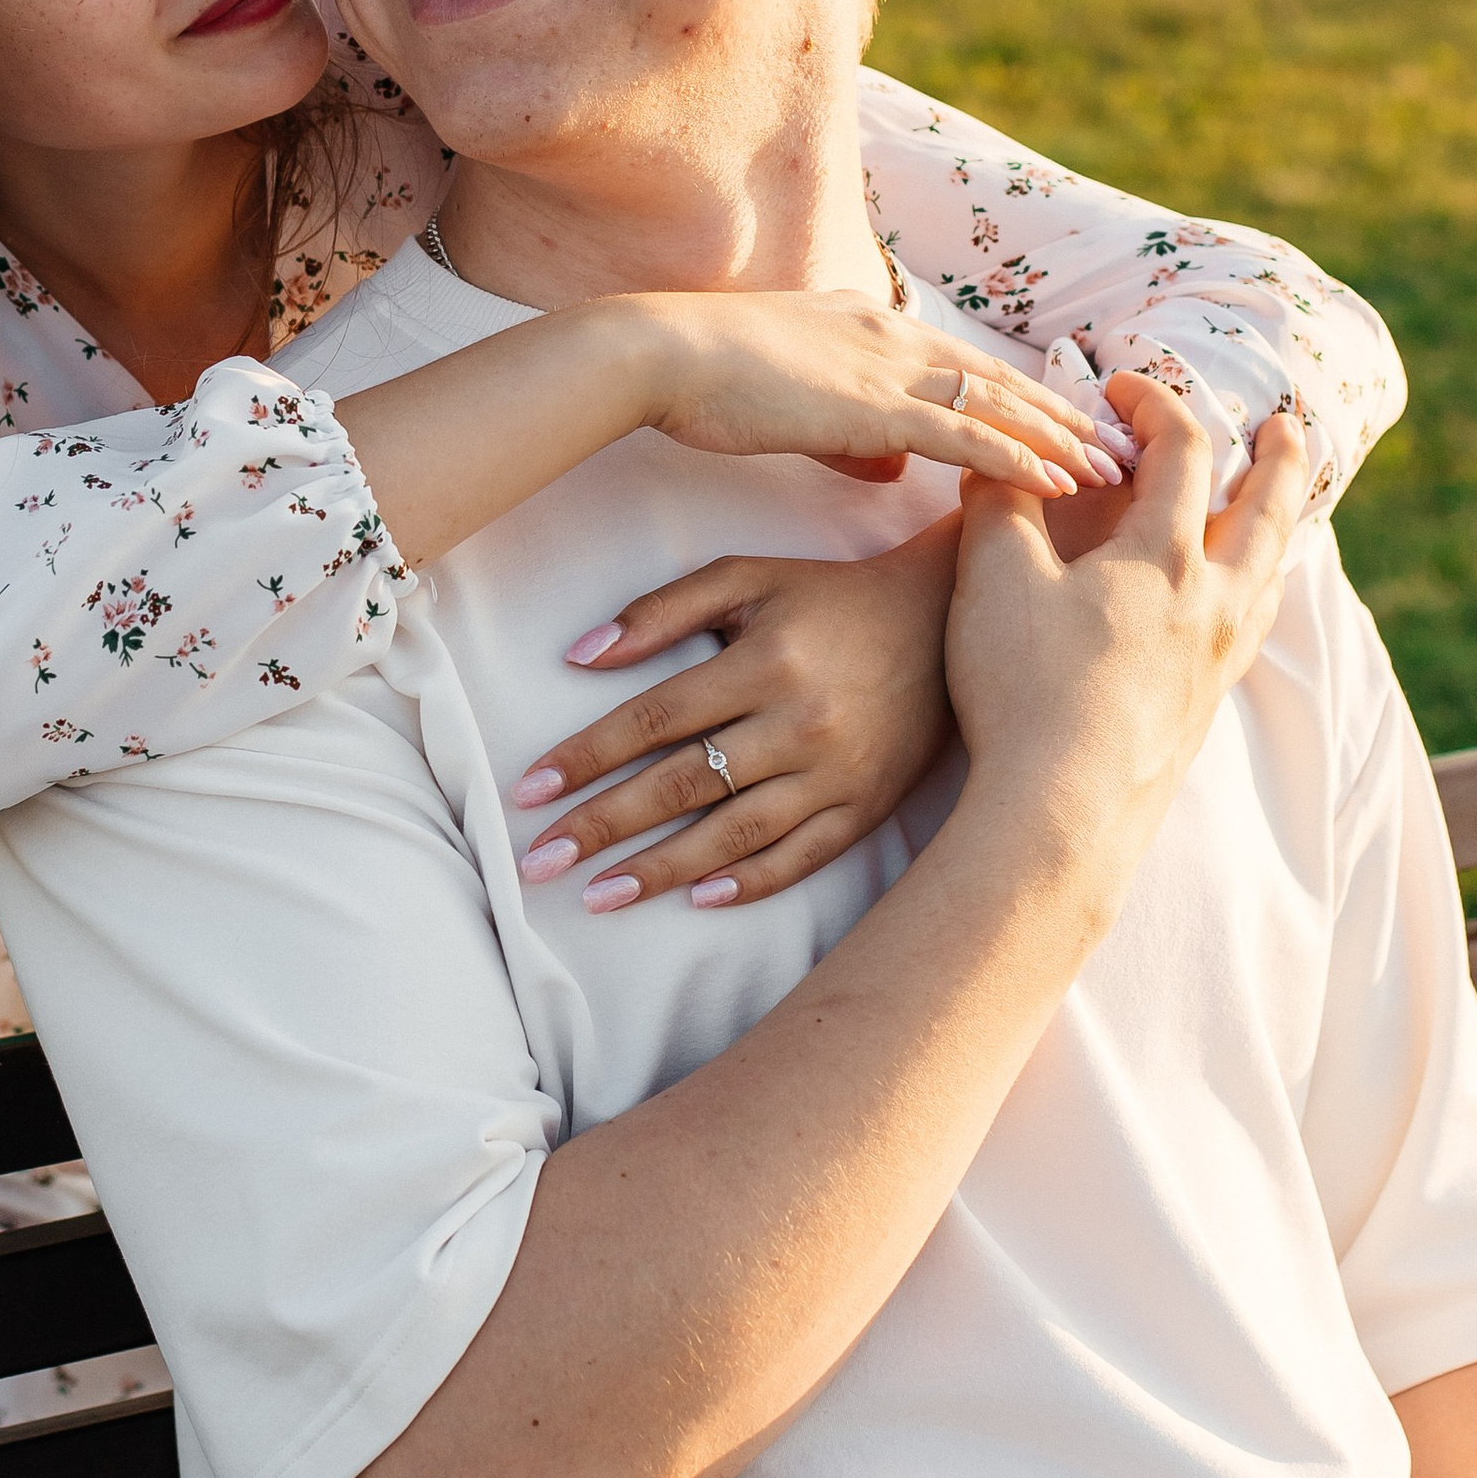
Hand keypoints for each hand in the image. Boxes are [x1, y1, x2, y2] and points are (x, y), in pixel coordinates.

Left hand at [510, 527, 956, 910]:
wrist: (948, 622)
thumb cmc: (829, 598)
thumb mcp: (748, 577)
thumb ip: (661, 610)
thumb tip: (578, 655)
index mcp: (764, 662)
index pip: (653, 720)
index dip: (585, 758)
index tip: (527, 792)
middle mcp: (799, 724)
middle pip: (683, 785)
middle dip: (603, 827)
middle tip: (538, 863)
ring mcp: (836, 775)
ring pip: (734, 834)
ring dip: (660, 871)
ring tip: (596, 896)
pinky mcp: (866, 809)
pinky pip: (801, 858)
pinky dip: (749, 882)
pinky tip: (697, 900)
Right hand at [639, 289, 1119, 501]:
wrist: (662, 354)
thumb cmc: (704, 378)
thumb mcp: (791, 400)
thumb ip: (850, 432)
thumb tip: (892, 468)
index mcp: (873, 329)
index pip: (967, 364)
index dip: (1023, 396)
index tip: (1069, 423)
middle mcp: (895, 339)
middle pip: (1001, 381)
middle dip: (1064, 417)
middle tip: (1118, 449)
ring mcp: (890, 369)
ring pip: (1001, 407)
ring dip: (1061, 442)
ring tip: (1111, 473)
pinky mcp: (877, 406)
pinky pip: (970, 436)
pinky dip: (1022, 460)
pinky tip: (1060, 485)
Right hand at [946, 378, 1306, 890]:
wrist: (1063, 809)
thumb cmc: (1026, 688)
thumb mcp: (991, 579)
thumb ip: (997, 506)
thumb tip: (998, 460)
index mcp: (1164, 556)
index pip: (1184, 452)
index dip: (1158, 405)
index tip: (1127, 387)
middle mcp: (1211, 602)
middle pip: (1268, 511)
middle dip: (1278, 460)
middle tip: (1287, 426)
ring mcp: (1216, 660)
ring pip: (1270, 577)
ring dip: (1276, 530)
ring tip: (1274, 515)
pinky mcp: (1203, 708)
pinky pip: (1251, 632)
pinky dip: (1256, 595)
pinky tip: (1235, 610)